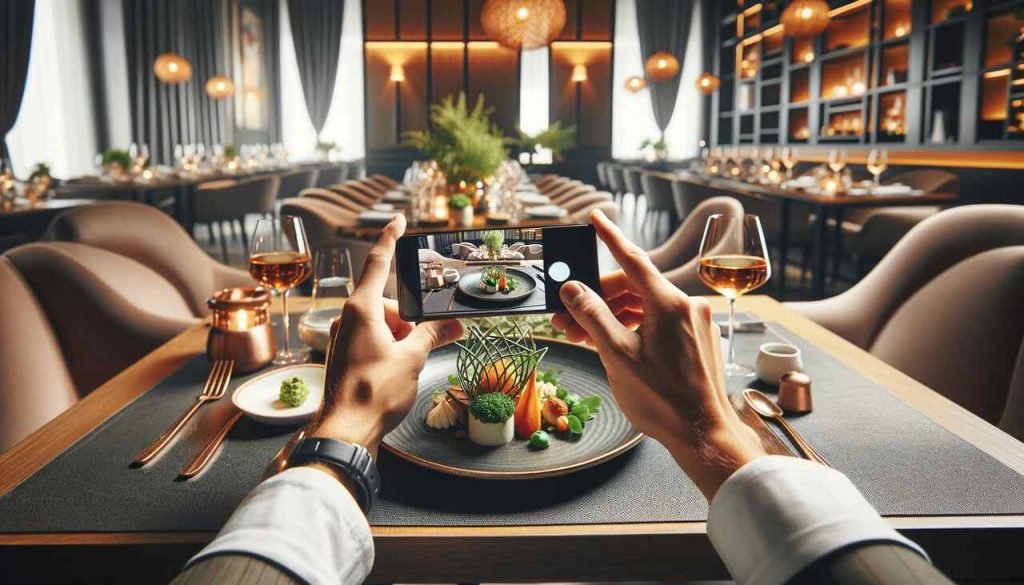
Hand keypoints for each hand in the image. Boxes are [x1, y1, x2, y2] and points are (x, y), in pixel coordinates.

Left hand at [306, 215, 462, 458]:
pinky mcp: (346, 356)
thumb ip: (432, 335)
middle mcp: (349, 318)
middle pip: (389, 304)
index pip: (377, 263)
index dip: (390, 239)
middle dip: (411, 320)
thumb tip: (454, 325)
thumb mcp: (411, 359)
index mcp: (361, 309)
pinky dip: (391, 349)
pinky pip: (375, 341)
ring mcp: (345, 337)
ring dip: (402, 339)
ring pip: (384, 325)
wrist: (345, 431)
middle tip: (427, 344)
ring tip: (408, 366)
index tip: (398, 220)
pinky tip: (398, 372)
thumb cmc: (374, 393)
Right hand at [551, 210, 764, 499]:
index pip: (632, 259)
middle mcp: (686, 306)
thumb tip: (573, 289)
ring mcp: (694, 324)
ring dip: (611, 316)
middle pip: (633, 288)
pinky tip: (608, 342)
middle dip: (596, 298)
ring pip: (644, 308)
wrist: (702, 433)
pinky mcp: (696, 341)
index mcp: (668, 304)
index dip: (610, 237)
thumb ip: (593, 316)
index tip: (596, 217)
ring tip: (578, 334)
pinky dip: (632, 328)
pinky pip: (658, 324)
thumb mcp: (617, 355)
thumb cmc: (661, 398)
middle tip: (565, 313)